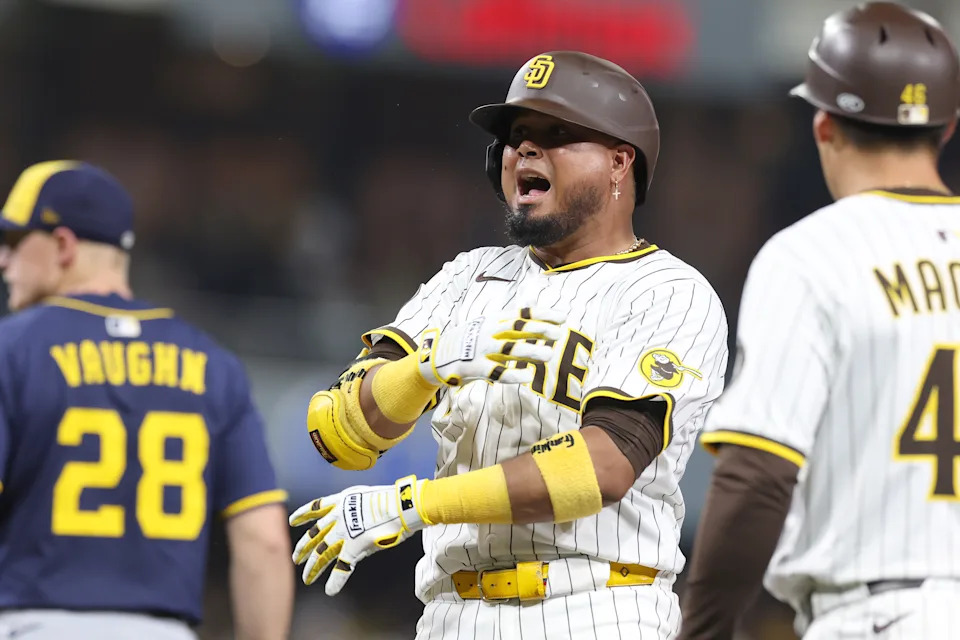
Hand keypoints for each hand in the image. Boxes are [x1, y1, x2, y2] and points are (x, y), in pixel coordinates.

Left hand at [289, 475, 426, 594]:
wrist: (401, 504)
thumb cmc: (391, 499)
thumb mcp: (365, 496)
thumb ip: (354, 508)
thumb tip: (352, 521)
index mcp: (341, 501)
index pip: (315, 508)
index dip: (302, 515)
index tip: (292, 521)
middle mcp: (338, 516)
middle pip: (314, 535)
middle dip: (304, 547)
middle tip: (295, 558)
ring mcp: (344, 532)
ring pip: (322, 552)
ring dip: (314, 567)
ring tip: (307, 578)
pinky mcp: (354, 547)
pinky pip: (342, 567)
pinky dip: (336, 580)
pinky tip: (330, 590)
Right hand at [418, 306, 565, 385]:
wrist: (436, 354)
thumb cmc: (468, 340)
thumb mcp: (487, 324)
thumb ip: (509, 322)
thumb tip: (534, 312)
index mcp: (495, 320)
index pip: (522, 313)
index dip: (543, 314)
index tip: (563, 317)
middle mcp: (490, 331)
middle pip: (518, 328)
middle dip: (539, 330)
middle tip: (559, 334)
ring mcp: (482, 349)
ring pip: (509, 349)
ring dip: (529, 351)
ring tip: (548, 354)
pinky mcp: (474, 367)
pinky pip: (496, 372)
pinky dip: (512, 374)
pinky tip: (526, 376)